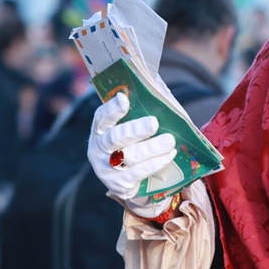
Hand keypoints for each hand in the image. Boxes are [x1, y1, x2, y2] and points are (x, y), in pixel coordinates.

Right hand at [88, 93, 176, 217]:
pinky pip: (137, 173)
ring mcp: (106, 169)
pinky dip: (155, 163)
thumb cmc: (136, 142)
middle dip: (135, 129)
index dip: (112, 109)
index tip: (124, 99)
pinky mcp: (119, 185)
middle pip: (115, 137)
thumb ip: (143, 105)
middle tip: (154, 123)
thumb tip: (155, 83)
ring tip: (170, 140)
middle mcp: (98, 149)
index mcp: (100, 130)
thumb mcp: (135, 124)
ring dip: (151, 148)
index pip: (102, 117)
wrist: (135, 178)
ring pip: (128, 156)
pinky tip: (169, 155)